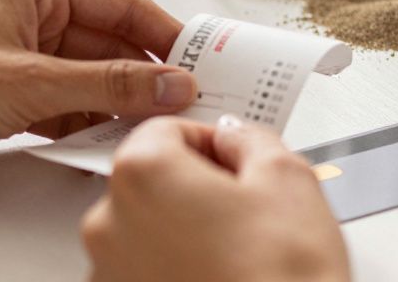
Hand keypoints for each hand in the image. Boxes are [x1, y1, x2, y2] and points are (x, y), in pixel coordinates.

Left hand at [0, 0, 196, 202]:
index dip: (164, 34)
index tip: (202, 62)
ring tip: (149, 124)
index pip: (122, 4)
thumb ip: (110, 85)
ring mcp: (22, 54)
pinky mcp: (12, 92)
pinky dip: (89, 119)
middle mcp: (31, 14)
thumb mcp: (30, 84)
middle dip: (144, 75)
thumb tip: (174, 84)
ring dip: (117, 101)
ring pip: (93, 76)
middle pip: (111, 43)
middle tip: (184, 102)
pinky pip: (70, 101)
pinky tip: (105, 137)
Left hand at [82, 116, 348, 281]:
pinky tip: (221, 276)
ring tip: (240, 250)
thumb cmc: (282, 277)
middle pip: (151, 180)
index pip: (165, 130)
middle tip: (247, 207)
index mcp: (142, 175)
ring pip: (148, 229)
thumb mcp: (287, 176)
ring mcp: (110, 275)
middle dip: (196, 186)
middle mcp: (109, 225)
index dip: (210, 141)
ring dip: (186, 229)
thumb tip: (237, 141)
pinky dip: (178, 268)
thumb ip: (251, 140)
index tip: (236, 159)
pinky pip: (147, 271)